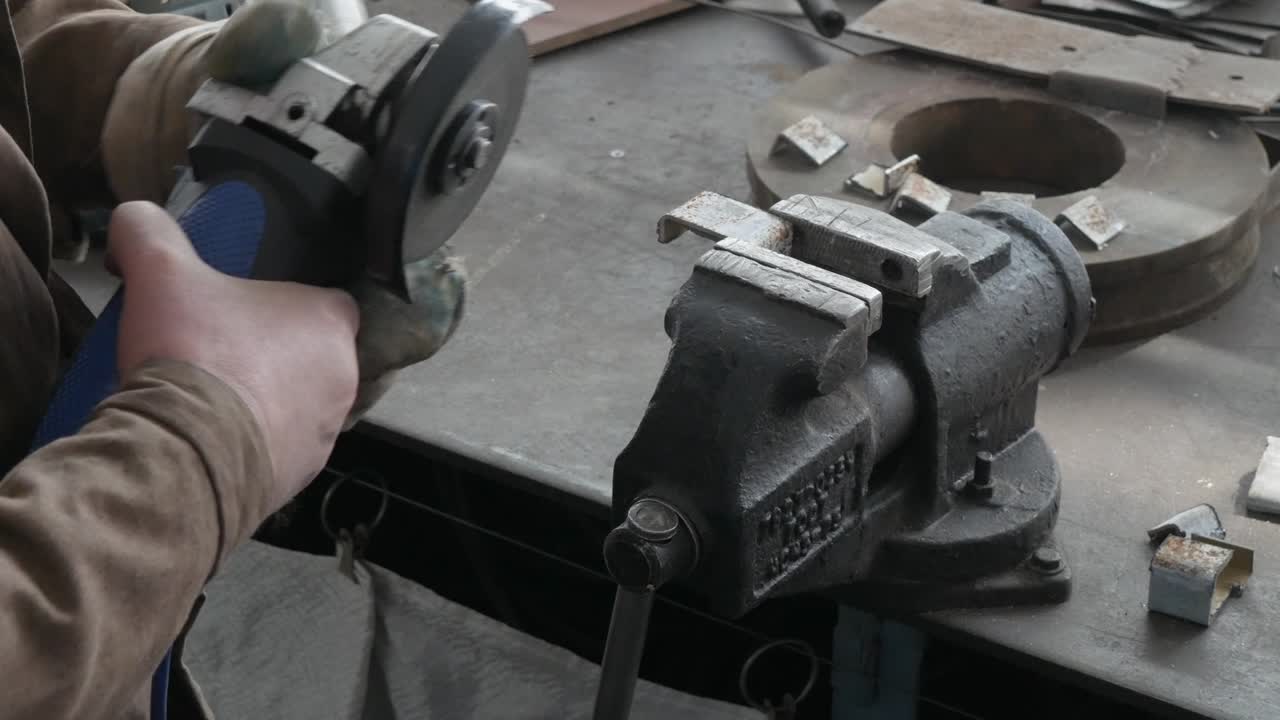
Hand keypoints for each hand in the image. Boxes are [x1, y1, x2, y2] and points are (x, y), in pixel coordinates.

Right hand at [109, 201, 359, 510]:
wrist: (187, 452)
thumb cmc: (194, 353)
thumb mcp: (161, 273)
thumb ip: (149, 232)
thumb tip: (134, 217)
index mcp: (331, 322)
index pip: (328, 302)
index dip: (288, 302)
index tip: (249, 309)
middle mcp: (344, 377)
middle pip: (312, 356)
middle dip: (273, 355)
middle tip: (221, 352)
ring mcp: (328, 430)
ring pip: (299, 406)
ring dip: (265, 401)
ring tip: (212, 397)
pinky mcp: (303, 473)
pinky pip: (281, 451)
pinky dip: (253, 444)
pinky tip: (213, 437)